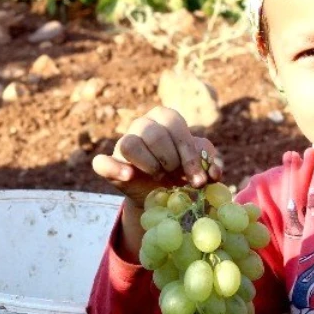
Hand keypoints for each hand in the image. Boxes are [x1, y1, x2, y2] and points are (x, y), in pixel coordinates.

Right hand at [92, 106, 223, 209]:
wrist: (163, 196)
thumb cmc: (183, 172)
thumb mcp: (201, 165)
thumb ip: (210, 164)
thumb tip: (212, 172)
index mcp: (165, 118)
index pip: (174, 123)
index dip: (188, 152)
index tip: (198, 179)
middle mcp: (142, 125)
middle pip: (153, 134)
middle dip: (170, 160)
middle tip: (176, 176)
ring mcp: (123, 143)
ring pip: (130, 144)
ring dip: (149, 165)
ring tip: (158, 177)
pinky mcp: (109, 163)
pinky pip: (102, 162)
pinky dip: (115, 169)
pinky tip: (130, 176)